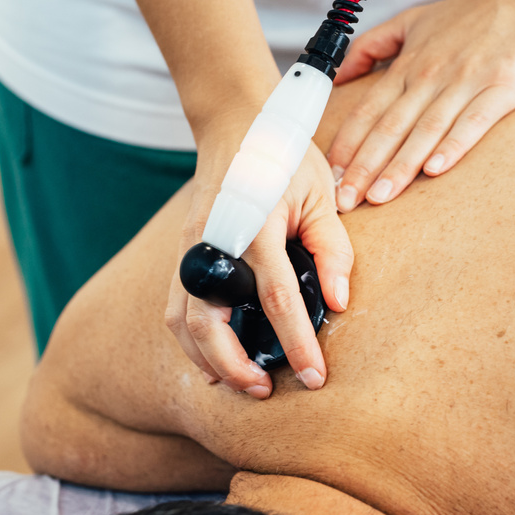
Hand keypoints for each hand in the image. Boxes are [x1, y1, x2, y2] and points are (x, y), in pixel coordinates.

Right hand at [166, 142, 352, 398]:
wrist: (235, 124)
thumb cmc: (285, 160)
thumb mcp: (322, 195)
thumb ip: (333, 250)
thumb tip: (338, 304)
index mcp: (254, 226)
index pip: (276, 299)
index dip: (296, 343)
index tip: (315, 376)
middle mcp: (213, 242)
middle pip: (209, 322)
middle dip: (236, 366)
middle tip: (268, 390)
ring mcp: (190, 248)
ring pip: (183, 322)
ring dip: (210, 360)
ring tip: (245, 384)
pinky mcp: (181, 254)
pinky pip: (176, 310)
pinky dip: (193, 342)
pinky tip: (217, 362)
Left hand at [328, 0, 514, 210]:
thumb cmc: (475, 12)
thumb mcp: (414, 20)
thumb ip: (372, 45)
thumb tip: (338, 74)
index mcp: (410, 64)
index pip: (368, 111)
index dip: (346, 145)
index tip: (329, 176)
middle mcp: (432, 74)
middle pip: (390, 127)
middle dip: (364, 168)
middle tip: (345, 201)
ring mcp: (467, 81)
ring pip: (426, 130)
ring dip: (401, 166)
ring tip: (380, 197)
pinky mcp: (503, 87)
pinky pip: (474, 121)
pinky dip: (453, 145)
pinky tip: (435, 170)